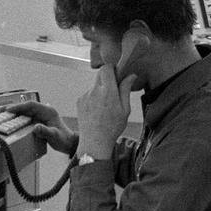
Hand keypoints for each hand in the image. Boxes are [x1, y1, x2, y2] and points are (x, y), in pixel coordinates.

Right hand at [2, 100, 77, 153]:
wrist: (68, 144)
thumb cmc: (64, 139)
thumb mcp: (55, 136)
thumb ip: (46, 131)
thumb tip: (36, 127)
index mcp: (48, 111)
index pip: (31, 105)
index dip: (19, 106)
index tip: (9, 110)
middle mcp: (43, 111)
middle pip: (26, 107)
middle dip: (13, 108)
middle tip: (0, 111)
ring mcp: (40, 116)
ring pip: (24, 112)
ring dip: (14, 113)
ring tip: (1, 115)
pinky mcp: (38, 121)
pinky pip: (25, 118)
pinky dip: (17, 119)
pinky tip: (9, 121)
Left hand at [73, 36, 146, 157]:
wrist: (94, 142)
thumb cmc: (112, 128)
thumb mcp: (125, 109)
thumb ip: (126, 90)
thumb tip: (131, 75)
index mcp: (108, 92)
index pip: (107, 68)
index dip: (113, 68)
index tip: (118, 74)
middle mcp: (94, 91)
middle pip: (100, 74)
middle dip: (108, 79)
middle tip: (114, 90)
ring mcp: (85, 95)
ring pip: (95, 85)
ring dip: (101, 90)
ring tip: (106, 106)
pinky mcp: (79, 101)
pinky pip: (89, 93)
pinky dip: (94, 98)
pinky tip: (98, 111)